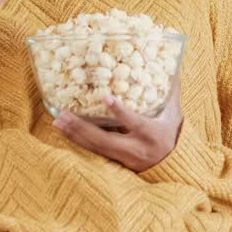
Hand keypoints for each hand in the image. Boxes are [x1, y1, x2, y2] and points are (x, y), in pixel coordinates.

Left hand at [53, 83, 182, 171]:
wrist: (173, 164)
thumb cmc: (172, 133)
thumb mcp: (174, 113)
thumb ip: (171, 91)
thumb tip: (173, 66)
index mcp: (151, 134)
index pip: (134, 122)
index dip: (120, 111)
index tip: (105, 97)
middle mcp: (135, 148)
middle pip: (105, 139)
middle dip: (83, 128)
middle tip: (64, 114)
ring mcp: (124, 157)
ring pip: (96, 147)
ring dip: (75, 134)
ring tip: (58, 122)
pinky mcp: (116, 161)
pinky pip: (94, 151)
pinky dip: (78, 141)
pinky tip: (65, 132)